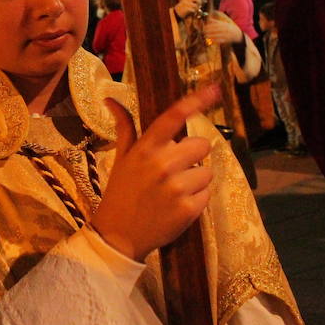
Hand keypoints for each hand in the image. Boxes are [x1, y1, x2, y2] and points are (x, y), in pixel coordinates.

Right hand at [91, 86, 219, 261]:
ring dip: (196, 180)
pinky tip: (177, 205)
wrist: (119, 234)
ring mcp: (177, 187)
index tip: (214, 89)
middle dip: (192, 156)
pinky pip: (207, 193)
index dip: (196, 101)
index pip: (173, 117)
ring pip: (207, 171)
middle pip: (202, 145)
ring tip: (174, 191)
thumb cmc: (121, 192)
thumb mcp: (122, 158)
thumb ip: (125, 128)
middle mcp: (163, 164)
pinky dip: (196, 199)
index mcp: (146, 148)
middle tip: (175, 169)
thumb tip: (110, 99)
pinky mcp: (190, 208)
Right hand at [174, 0, 202, 18]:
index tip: (199, 6)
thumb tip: (206, 1)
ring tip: (194, 12)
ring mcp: (186, 3)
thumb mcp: (190, 4)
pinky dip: (194, 13)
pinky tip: (192, 14)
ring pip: (196, 6)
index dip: (200, 2)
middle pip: (197, 0)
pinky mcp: (186, 8)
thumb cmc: (184, 9)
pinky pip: (194, 10)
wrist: (176, 14)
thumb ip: (197, 2)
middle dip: (199, 5)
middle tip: (198, 8)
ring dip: (196, 10)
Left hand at [203, 18, 243, 44]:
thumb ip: (216, 22)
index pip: (216, 25)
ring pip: (218, 35)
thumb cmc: (227, 28)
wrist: (237, 34)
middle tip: (204, 32)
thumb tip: (209, 19)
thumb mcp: (223, 23)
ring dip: (211, 36)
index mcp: (225, 25)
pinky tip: (211, 40)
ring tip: (206, 36)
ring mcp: (227, 35)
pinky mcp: (227, 40)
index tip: (204, 27)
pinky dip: (215, 40)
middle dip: (210, 31)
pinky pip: (220, 40)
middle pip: (217, 30)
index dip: (210, 26)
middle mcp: (226, 29)